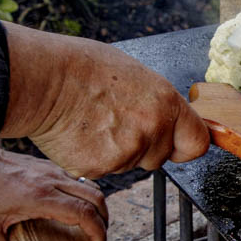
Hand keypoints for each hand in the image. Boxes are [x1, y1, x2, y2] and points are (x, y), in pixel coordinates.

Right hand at [0, 22, 209, 177]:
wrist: (43, 80)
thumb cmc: (82, 68)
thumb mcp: (135, 74)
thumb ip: (157, 102)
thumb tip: (166, 115)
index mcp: (165, 103)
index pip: (197, 142)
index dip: (187, 146)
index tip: (179, 146)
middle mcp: (152, 129)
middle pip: (160, 157)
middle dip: (144, 147)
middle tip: (116, 124)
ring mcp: (127, 152)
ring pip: (131, 165)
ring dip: (117, 152)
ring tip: (94, 123)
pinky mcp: (100, 168)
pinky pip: (104, 172)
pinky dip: (93, 159)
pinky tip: (80, 135)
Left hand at [0, 143, 107, 240]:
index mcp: (40, 197)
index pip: (83, 213)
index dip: (98, 231)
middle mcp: (51, 180)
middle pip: (96, 198)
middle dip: (104, 220)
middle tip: (99, 239)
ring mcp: (51, 170)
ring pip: (89, 186)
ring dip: (97, 206)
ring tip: (92, 225)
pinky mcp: (47, 166)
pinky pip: (77, 179)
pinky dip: (84, 195)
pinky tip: (74, 209)